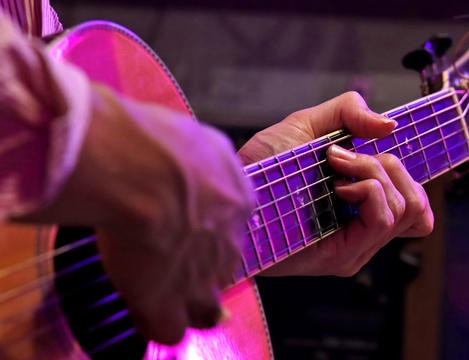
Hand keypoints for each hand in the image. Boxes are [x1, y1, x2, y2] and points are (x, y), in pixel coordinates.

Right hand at [20, 84, 253, 343]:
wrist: (140, 168)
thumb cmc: (160, 140)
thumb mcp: (197, 136)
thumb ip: (204, 153)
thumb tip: (192, 150)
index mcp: (238, 199)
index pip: (234, 225)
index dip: (212, 231)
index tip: (194, 228)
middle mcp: (228, 240)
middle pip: (225, 268)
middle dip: (205, 269)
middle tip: (177, 263)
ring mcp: (201, 274)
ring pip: (205, 307)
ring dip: (186, 302)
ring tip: (162, 293)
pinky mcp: (166, 299)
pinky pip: (170, 329)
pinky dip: (158, 324)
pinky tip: (145, 311)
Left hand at [238, 92, 433, 276]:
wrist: (233, 188)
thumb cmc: (265, 164)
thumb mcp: (308, 124)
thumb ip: (350, 112)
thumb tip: (391, 125)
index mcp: (364, 208)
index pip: (419, 210)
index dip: (413, 179)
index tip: (382, 152)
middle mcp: (364, 232)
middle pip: (418, 206)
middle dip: (389, 166)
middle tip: (344, 157)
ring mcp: (356, 247)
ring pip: (405, 209)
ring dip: (375, 173)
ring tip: (336, 167)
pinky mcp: (343, 257)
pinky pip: (383, 219)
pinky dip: (368, 189)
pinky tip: (337, 185)